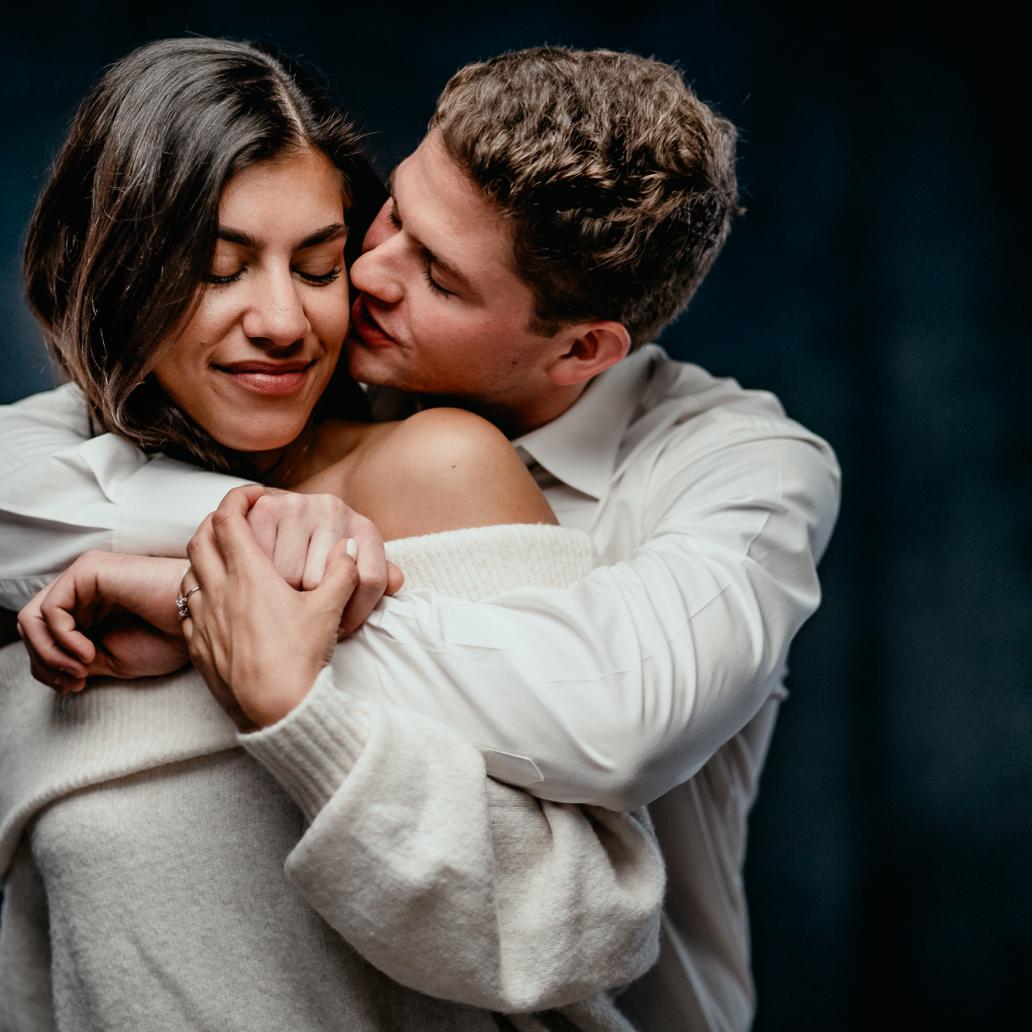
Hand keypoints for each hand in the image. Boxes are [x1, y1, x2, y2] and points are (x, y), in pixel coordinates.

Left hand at [17, 552, 189, 692]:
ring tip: (81, 668)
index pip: (42, 635)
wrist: (199, 623)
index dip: (48, 667)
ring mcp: (84, 576)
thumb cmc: (168, 638)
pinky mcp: (89, 570)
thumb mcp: (110, 659)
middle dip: (44, 662)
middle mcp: (82, 588)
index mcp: (89, 607)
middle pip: (32, 628)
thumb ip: (73, 659)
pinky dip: (62, 639)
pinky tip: (88, 653)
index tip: (75, 687)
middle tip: (74, 682)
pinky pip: (52, 610)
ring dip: (50, 653)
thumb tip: (47, 667)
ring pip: (33, 619)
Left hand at [182, 486, 360, 730]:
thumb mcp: (329, 610)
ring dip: (203, 561)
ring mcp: (202, 621)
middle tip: (235, 523)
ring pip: (187, 575)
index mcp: (248, 575)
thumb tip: (349, 548)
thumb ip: (341, 573)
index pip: (227, 520)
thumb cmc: (300, 659)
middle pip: (198, 540)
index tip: (252, 495)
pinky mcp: (198, 649)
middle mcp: (218, 592)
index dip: (236, 499)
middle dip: (214, 523)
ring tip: (225, 564)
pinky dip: (197, 598)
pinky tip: (216, 607)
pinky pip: (186, 611)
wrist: (276, 711)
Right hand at [240, 486, 403, 635]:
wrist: (282, 511)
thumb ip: (377, 577)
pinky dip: (260, 577)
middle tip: (304, 606)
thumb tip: (396, 583)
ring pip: (290, 576)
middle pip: (323, 583)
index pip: (371, 581)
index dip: (356, 614)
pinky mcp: (266, 509)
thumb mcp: (355, 565)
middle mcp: (335, 509)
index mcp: (363, 528)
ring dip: (283, 591)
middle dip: (312, 603)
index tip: (341, 627)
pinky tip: (263, 576)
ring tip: (282, 590)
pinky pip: (261, 562)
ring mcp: (300, 506)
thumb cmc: (322, 551)